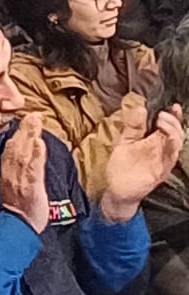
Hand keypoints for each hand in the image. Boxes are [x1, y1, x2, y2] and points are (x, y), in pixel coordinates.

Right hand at [0, 114, 48, 232]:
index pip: (10, 151)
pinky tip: (39, 143)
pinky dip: (35, 155)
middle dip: (23, 131)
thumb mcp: (17, 190)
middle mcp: (11, 174)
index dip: (17, 135)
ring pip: (22, 154)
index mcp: (8, 175)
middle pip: (15, 148)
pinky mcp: (30, 187)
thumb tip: (27, 160)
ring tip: (35, 121)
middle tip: (32, 114)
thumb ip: (21, 174)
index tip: (24, 120)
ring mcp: (20, 180)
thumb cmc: (21, 211)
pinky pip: (32, 168)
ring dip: (29, 137)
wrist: (19, 228)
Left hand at [100, 102, 183, 221]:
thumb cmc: (122, 165)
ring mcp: (163, 160)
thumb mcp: (125, 141)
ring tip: (163, 122)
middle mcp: (162, 149)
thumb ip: (132, 126)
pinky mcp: (162, 170)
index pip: (169, 126)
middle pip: (177, 132)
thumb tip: (139, 107)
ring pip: (178, 143)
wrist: (117, 188)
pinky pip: (172, 158)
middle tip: (162, 114)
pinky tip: (169, 138)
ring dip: (174, 131)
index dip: (174, 115)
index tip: (173, 106)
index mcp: (155, 141)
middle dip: (173, 121)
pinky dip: (172, 147)